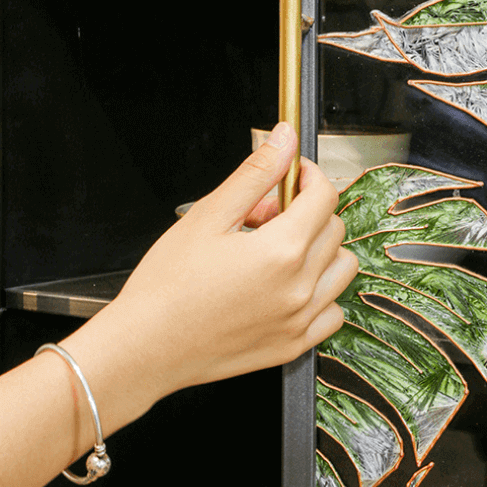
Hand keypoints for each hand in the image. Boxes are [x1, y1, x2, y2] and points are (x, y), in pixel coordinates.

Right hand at [67, 122, 357, 419]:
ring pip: (341, 267)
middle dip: (305, 210)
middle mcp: (300, 287)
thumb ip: (256, 172)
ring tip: (277, 250)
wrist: (145, 347)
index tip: (291, 174)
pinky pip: (333, 311)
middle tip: (263, 215)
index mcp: (281, 251)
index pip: (324, 196)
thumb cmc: (166, 285)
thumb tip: (284, 139)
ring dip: (319, 249)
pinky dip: (320, 292)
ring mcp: (301, 320)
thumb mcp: (209, 214)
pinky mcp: (294, 345)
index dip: (308, 175)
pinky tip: (287, 286)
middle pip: (333, 228)